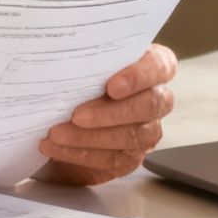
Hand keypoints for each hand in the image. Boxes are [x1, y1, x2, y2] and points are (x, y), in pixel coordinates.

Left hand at [37, 44, 176, 186]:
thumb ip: (83, 58)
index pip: (160, 66)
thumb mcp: (80, 62)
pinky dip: (81, 153)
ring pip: (132, 136)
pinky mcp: (132, 156)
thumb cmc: (77, 79)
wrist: (62, 115)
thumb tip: (63, 59)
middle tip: (77, 115)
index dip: (139, 77)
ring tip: (57, 133)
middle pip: (150, 105)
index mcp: (151, 65)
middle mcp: (156, 98)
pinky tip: (56, 147)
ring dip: (90, 136)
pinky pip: (113, 159)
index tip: (112, 86)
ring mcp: (148, 129)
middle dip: (111, 112)